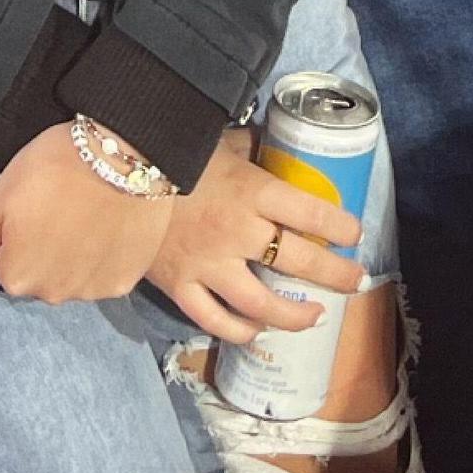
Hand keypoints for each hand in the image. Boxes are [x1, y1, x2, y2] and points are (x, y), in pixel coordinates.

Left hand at [0, 122, 173, 303]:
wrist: (126, 155)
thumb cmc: (56, 168)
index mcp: (16, 278)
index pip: (1, 267)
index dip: (12, 237)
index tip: (29, 209)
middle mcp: (51, 296)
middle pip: (37, 277)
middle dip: (41, 251)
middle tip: (58, 210)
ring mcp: (90, 292)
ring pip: (69, 279)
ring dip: (72, 257)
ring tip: (85, 216)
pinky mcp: (122, 282)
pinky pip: (102, 276)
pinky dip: (102, 258)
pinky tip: (107, 227)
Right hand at [143, 126, 366, 343]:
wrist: (115, 176)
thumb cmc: (174, 153)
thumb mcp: (218, 142)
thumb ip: (248, 147)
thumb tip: (268, 141)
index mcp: (253, 191)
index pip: (311, 214)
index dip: (340, 228)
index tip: (355, 235)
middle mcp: (239, 232)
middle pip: (299, 261)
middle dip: (335, 275)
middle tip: (356, 281)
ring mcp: (209, 265)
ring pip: (261, 303)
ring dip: (294, 314)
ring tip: (315, 317)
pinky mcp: (181, 286)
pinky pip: (215, 319)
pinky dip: (239, 330)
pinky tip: (257, 331)